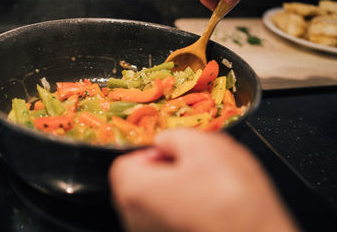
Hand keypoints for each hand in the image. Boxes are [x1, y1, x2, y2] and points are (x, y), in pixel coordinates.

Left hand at [110, 129, 298, 231]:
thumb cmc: (231, 199)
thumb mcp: (204, 146)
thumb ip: (174, 136)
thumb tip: (165, 141)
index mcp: (134, 191)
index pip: (125, 162)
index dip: (151, 151)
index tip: (174, 152)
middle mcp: (135, 219)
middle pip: (139, 184)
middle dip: (164, 171)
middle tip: (195, 167)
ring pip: (156, 204)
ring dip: (177, 191)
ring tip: (209, 189)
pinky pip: (169, 220)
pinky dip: (185, 211)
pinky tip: (212, 208)